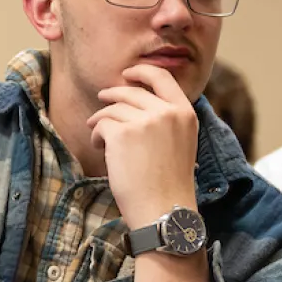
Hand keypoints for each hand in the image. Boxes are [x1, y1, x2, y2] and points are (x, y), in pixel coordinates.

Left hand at [86, 65, 200, 229]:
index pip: (162, 77)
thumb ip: (166, 118)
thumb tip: (137, 97)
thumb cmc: (170, 183)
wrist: (164, 211)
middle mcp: (166, 113)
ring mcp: (144, 122)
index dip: (141, 71)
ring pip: (113, 109)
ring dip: (102, 120)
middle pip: (131, 92)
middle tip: (102, 99)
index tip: (127, 75)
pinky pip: (102, 124)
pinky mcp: (122, 134)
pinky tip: (100, 148)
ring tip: (100, 137)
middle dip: (112, 95)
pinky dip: (97, 135)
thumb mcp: (182, 142)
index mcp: (185, 113)